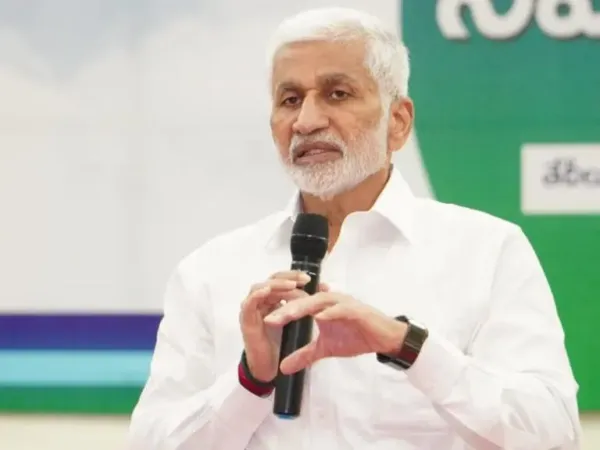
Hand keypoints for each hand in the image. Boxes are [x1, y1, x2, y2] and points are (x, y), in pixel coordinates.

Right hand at [239, 270, 326, 382]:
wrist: (268, 367)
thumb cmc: (279, 344)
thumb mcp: (294, 321)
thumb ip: (302, 305)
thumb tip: (323, 289)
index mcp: (270, 300)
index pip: (282, 280)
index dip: (296, 277)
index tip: (312, 280)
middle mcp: (259, 301)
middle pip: (272, 280)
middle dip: (289, 277)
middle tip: (305, 279)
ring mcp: (251, 309)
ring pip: (260, 287)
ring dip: (276, 284)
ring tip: (292, 285)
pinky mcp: (246, 320)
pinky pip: (249, 302)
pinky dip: (258, 295)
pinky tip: (268, 291)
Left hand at [263, 291, 407, 374]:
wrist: (382, 338)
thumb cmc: (355, 337)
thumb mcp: (324, 349)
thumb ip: (304, 355)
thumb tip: (282, 368)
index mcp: (319, 306)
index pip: (295, 305)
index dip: (279, 311)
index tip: (261, 322)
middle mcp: (328, 299)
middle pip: (302, 301)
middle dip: (285, 309)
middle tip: (269, 320)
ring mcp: (342, 302)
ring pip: (318, 302)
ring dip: (302, 307)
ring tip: (287, 315)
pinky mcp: (356, 310)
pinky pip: (340, 309)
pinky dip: (330, 312)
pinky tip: (320, 317)